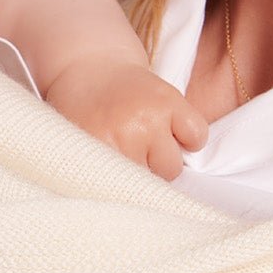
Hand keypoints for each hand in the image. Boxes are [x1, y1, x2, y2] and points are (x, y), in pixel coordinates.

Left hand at [46, 58, 207, 180]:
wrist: (89, 62)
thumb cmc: (81, 109)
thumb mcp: (76, 143)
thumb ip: (94, 173)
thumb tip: (119, 210)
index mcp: (95, 145)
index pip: (121, 192)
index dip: (124, 196)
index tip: (124, 195)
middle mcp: (125, 132)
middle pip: (149, 183)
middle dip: (141, 176)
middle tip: (128, 158)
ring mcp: (151, 116)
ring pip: (172, 167)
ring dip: (162, 161)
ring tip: (145, 144)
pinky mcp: (172, 99)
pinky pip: (197, 136)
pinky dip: (189, 138)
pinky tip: (170, 130)